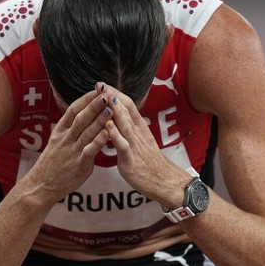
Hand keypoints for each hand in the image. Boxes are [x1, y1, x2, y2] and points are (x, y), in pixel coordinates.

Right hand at [25, 88, 111, 201]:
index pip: (73, 110)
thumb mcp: (57, 141)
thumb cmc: (53, 163)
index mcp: (60, 131)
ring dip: (100, 120)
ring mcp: (72, 151)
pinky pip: (90, 150)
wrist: (42, 185)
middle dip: (95, 105)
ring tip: (111, 109)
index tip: (97, 89)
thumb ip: (70, 129)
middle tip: (107, 94)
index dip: (86, 99)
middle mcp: (65, 138)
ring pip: (87, 132)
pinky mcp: (78, 164)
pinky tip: (108, 134)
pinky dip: (99, 141)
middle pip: (81, 118)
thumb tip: (84, 114)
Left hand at [100, 83, 185, 204]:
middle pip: (126, 110)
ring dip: (114, 110)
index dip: (115, 93)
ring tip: (104, 97)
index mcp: (140, 128)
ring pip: (125, 124)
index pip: (128, 105)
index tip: (103, 84)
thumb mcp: (141, 141)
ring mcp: (135, 145)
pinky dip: (115, 135)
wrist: (164, 181)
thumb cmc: (150, 163)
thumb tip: (118, 118)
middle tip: (100, 84)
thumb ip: (130, 129)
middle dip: (112, 96)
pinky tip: (107, 126)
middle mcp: (138, 133)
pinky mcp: (131, 159)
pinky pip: (123, 145)